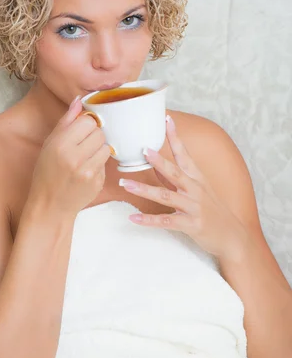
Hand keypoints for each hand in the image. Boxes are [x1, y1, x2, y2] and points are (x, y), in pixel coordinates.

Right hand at [27, 96, 111, 216]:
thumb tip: (79, 101)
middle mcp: (75, 158)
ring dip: (98, 150)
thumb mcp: (49, 144)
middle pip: (100, 133)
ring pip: (106, 147)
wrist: (50, 205)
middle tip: (82, 146)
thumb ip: (66, 122)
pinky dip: (99, 165)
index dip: (86, 125)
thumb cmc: (47, 172)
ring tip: (85, 158)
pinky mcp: (97, 182)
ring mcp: (88, 172)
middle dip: (94, 137)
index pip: (88, 121)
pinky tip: (86, 171)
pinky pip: (106, 164)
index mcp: (61, 145)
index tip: (80, 131)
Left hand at [119, 115, 246, 259]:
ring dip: (144, 190)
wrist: (233, 237)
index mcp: (197, 179)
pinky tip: (133, 218)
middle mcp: (196, 191)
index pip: (185, 155)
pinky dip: (148, 220)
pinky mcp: (191, 225)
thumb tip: (156, 164)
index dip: (176, 138)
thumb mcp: (197, 191)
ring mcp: (194, 208)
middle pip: (175, 172)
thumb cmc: (213, 212)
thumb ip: (176, 178)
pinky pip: (166, 222)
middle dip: (159, 161)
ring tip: (125, 184)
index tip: (167, 120)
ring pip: (166, 196)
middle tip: (143, 150)